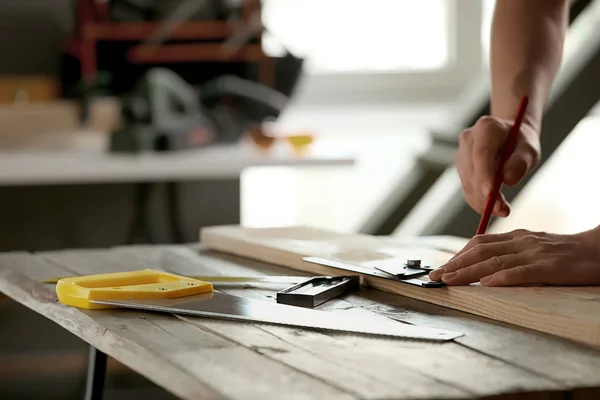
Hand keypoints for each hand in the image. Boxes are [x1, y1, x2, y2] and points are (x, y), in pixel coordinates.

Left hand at [428, 228, 599, 285]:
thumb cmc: (567, 253)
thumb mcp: (534, 248)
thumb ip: (511, 253)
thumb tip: (483, 268)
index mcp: (517, 237)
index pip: (480, 244)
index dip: (457, 255)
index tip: (441, 268)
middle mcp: (522, 242)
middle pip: (480, 251)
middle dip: (454, 264)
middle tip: (434, 277)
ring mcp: (535, 253)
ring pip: (495, 262)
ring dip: (468, 272)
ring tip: (449, 281)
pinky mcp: (550, 267)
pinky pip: (522, 272)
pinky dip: (502, 278)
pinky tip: (486, 284)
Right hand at [455, 116, 540, 216]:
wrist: (509, 135)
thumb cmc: (521, 141)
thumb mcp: (530, 148)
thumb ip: (521, 161)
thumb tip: (508, 180)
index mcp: (487, 127)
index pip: (482, 153)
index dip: (484, 174)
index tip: (491, 194)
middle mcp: (469, 138)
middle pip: (472, 170)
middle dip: (484, 193)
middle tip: (503, 211)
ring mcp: (461, 152)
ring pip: (467, 182)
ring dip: (482, 201)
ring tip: (502, 210)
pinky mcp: (460, 166)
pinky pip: (467, 187)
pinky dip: (478, 201)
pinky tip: (492, 208)